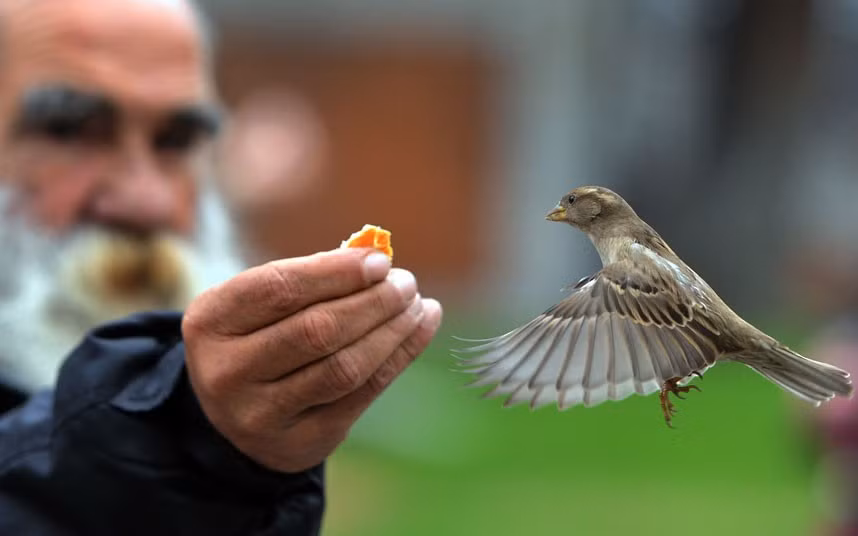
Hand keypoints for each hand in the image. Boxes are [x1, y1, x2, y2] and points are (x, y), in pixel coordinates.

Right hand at [182, 248, 441, 471]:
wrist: (237, 414)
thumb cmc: (259, 336)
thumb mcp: (260, 304)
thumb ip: (310, 279)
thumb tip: (377, 261)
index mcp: (210, 321)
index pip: (278, 288)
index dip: (335, 272)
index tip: (379, 261)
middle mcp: (227, 371)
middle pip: (316, 331)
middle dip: (372, 302)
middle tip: (406, 284)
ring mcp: (261, 413)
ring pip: (343, 367)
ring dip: (392, 332)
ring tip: (417, 306)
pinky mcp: (301, 441)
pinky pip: (362, 394)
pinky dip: (399, 356)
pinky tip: (420, 328)